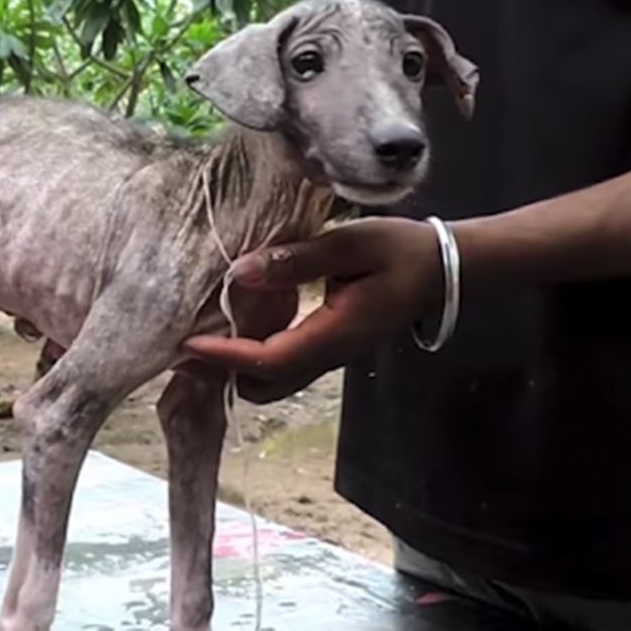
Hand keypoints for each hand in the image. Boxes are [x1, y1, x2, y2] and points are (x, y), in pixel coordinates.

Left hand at [183, 217, 444, 403]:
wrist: (445, 269)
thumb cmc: (402, 251)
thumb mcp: (350, 245)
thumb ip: (296, 260)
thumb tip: (240, 273)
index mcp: (334, 335)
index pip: (268, 360)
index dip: (224, 357)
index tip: (187, 344)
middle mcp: (329, 355)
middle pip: (264, 386)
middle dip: (222, 373)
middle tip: (185, 344)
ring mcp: (330, 354)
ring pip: (273, 380)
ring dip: (236, 366)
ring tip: (202, 336)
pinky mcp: (330, 345)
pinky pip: (284, 363)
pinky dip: (253, 354)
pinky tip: (237, 324)